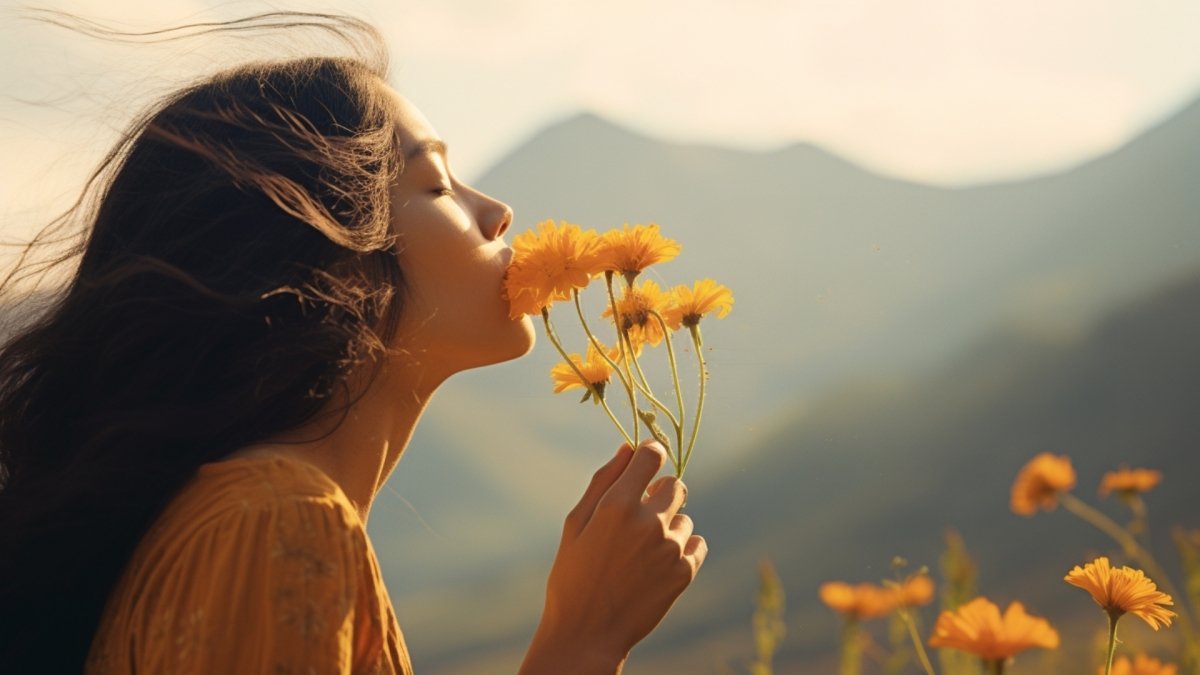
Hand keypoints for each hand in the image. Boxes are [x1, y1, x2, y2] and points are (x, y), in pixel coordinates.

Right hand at [520, 440, 707, 673]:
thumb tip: (628, 448)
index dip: (650, 454)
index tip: (645, 463)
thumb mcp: (575, 524)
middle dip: (660, 493)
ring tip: (641, 552)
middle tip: (640, 514)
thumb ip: (603, 481)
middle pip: (675, 484)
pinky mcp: (684, 572)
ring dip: (668, 526)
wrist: (587, 634)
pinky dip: (683, 549)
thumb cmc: (573, 576)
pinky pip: (697, 543)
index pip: (652, 455)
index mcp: (617, 505)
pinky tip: (657, 565)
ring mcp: (670, 548)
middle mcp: (649, 522)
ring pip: (683, 517)